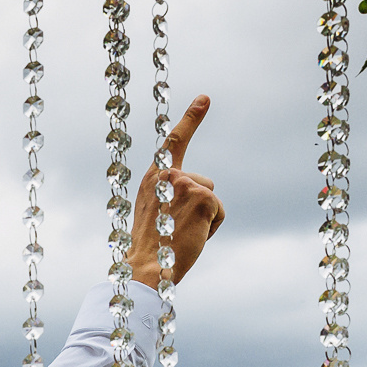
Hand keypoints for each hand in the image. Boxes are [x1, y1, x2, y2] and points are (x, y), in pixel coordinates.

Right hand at [127, 95, 224, 287]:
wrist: (146, 268)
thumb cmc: (151, 249)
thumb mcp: (154, 213)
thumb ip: (171, 196)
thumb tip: (197, 197)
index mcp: (152, 178)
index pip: (174, 143)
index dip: (191, 119)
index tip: (206, 98)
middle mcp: (168, 175)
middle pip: (203, 182)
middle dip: (199, 205)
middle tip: (175, 229)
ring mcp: (186, 183)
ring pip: (212, 198)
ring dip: (205, 218)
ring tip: (182, 234)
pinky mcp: (204, 196)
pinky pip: (220, 212)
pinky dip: (212, 228)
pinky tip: (192, 236)